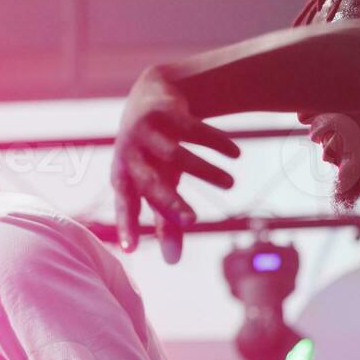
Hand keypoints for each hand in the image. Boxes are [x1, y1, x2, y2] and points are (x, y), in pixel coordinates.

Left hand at [111, 68, 239, 262]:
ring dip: (205, 171)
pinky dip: (215, 142)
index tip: (129, 249)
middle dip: (171, 204)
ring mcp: (147, 133)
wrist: (150, 97)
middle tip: (193, 223)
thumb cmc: (151, 156)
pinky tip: (235, 154)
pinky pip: (194, 129)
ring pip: (177, 155)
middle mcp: (131, 156)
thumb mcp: (156, 186)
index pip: (124, 205)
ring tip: (231, 184)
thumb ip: (164, 222)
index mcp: (124, 178)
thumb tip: (172, 262)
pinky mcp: (167, 112)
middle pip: (150, 183)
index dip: (126, 226)